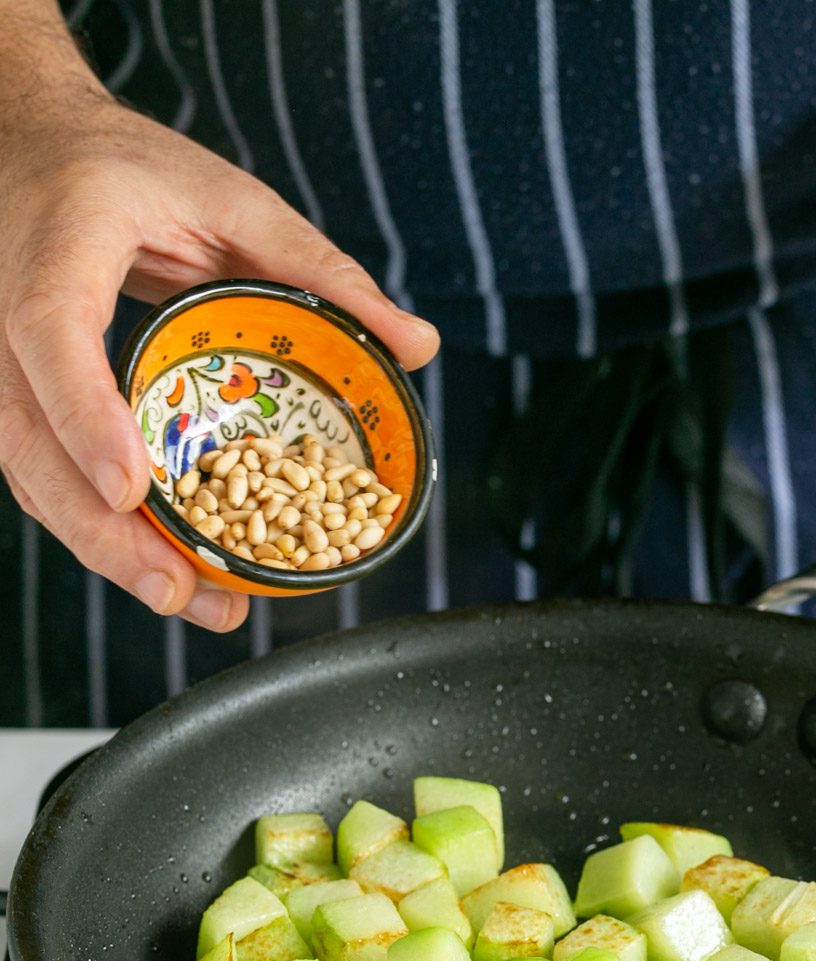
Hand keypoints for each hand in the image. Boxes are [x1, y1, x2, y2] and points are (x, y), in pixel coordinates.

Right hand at [0, 44, 438, 631]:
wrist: (32, 145)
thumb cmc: (126, 168)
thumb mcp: (231, 200)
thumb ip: (320, 270)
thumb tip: (415, 343)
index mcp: (61, 242)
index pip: (51, 331)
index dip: (85, 416)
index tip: (130, 488)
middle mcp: (5, 306)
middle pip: (29, 436)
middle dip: (101, 529)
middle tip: (177, 589)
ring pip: (27, 469)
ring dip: (101, 548)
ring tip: (185, 600)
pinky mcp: (12, 391)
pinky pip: (39, 471)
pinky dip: (92, 527)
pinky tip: (154, 566)